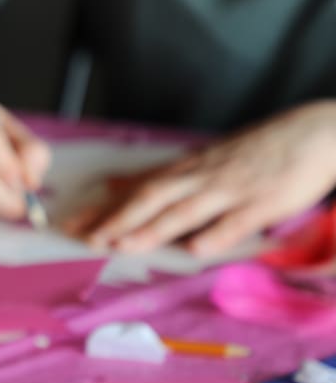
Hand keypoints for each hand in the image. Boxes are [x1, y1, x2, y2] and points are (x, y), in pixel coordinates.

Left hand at [62, 101, 335, 255]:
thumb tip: (114, 186)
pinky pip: (236, 220)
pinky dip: (216, 234)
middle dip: (118, 220)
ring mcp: (231, 190)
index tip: (71, 224)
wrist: (314, 133)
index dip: (104, 208)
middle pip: (152, 199)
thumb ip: (163, 178)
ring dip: (153, 228)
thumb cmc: (254, 152)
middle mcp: (202, 178)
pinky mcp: (264, 202)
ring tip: (124, 245)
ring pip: (186, 210)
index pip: (137, 190)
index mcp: (187, 170)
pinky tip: (196, 250)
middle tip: (87, 238)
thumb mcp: (203, 160)